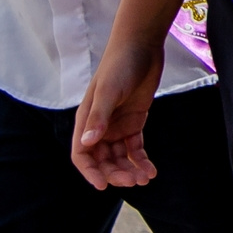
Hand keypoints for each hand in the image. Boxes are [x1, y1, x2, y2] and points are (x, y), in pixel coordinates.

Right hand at [71, 37, 162, 188]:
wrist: (141, 46)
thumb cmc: (119, 66)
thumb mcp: (109, 91)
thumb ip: (99, 117)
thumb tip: (87, 143)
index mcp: (86, 121)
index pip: (82, 155)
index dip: (90, 172)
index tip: (103, 186)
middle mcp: (99, 126)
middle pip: (103, 160)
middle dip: (116, 173)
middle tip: (133, 181)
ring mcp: (117, 125)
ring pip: (119, 156)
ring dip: (130, 169)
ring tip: (145, 178)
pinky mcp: (134, 121)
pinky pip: (135, 147)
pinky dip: (141, 160)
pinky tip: (151, 170)